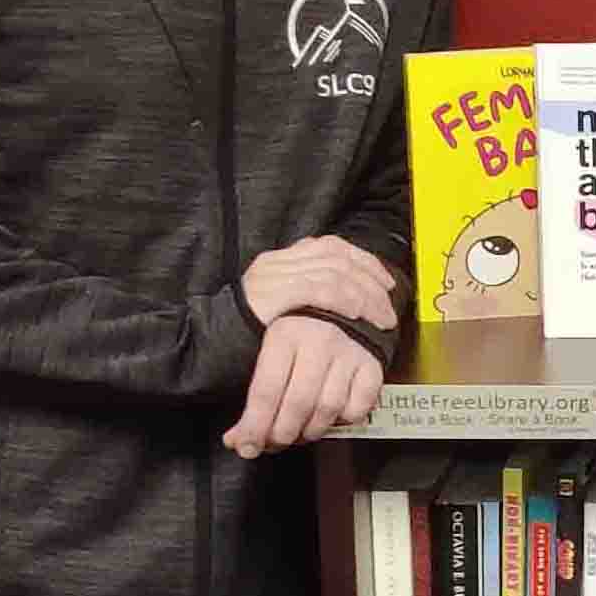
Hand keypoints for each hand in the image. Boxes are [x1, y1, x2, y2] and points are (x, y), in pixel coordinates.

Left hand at [224, 315, 381, 457]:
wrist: (344, 304)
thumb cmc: (298, 330)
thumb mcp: (268, 343)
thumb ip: (252, 391)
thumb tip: (237, 438)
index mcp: (285, 333)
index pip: (266, 391)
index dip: (254, 426)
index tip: (245, 446)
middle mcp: (319, 341)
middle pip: (298, 405)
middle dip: (281, 434)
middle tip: (271, 443)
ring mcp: (349, 354)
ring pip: (328, 410)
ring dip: (310, 432)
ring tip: (298, 432)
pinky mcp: (373, 366)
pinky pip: (357, 409)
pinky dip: (342, 421)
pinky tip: (329, 415)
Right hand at [240, 234, 398, 333]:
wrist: (206, 348)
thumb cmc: (245, 338)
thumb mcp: (281, 311)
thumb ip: (306, 300)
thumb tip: (346, 305)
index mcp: (280, 261)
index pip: (331, 246)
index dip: (364, 261)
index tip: (385, 282)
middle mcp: (278, 262)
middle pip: (338, 256)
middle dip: (371, 279)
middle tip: (390, 305)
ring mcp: (274, 276)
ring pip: (334, 272)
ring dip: (365, 295)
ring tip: (381, 317)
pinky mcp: (272, 294)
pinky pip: (318, 289)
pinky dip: (345, 299)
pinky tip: (359, 313)